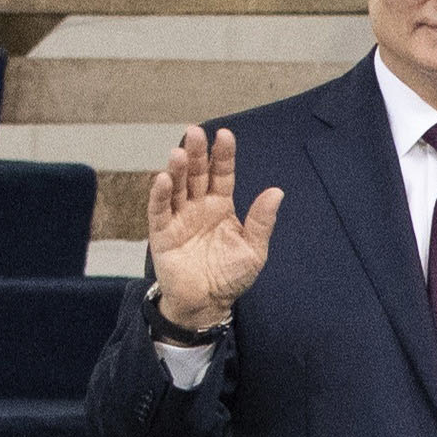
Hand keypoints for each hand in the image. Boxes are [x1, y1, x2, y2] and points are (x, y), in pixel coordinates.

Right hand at [143, 126, 283, 327]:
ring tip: (179, 153)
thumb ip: (261, 221)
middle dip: (196, 153)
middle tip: (196, 132)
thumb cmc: (230, 276)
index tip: (225, 135)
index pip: (222, 174)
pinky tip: (163, 179)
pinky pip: (159, 210)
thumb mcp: (253, 250)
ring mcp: (179, 218)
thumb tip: (277, 192)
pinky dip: (160, 195)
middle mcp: (198, 206)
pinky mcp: (162, 233)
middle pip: (196, 174)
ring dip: (176, 170)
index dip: (223, 155)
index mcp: (221, 206)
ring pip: (177, 187)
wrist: (207, 304)